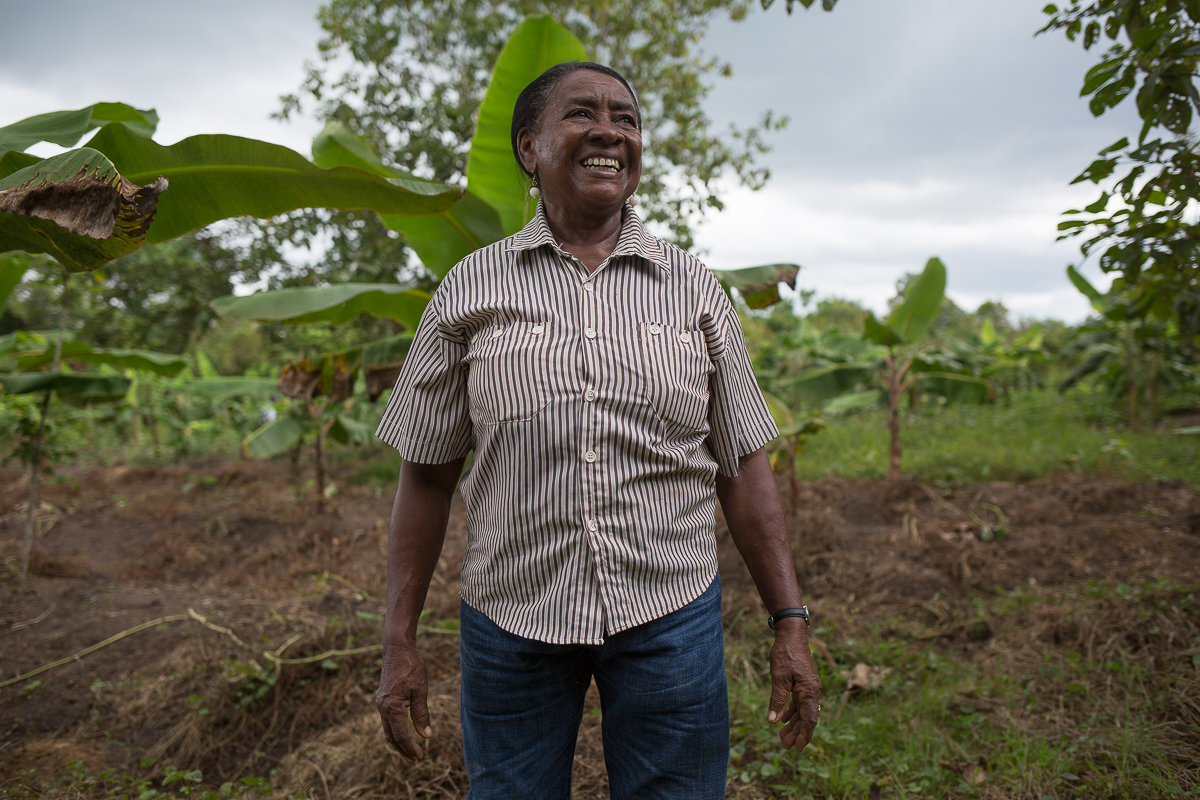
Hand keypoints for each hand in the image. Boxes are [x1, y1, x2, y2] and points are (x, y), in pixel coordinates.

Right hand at [376, 643, 430, 758]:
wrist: (396, 649)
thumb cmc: (411, 667)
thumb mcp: (420, 691)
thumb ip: (422, 714)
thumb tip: (426, 736)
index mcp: (392, 707)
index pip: (401, 735)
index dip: (410, 748)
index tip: (419, 757)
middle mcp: (383, 708)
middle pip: (391, 737)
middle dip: (402, 750)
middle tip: (415, 759)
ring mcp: (381, 704)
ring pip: (387, 730)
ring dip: (398, 742)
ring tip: (410, 750)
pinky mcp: (382, 700)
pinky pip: (387, 721)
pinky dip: (395, 730)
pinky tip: (404, 732)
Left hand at [766, 620, 821, 749]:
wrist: (791, 634)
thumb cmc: (785, 654)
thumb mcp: (779, 677)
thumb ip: (777, 700)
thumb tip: (772, 721)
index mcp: (810, 690)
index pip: (808, 718)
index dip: (803, 735)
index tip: (797, 748)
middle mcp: (812, 691)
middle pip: (806, 717)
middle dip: (796, 732)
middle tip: (784, 745)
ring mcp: (809, 687)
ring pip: (802, 711)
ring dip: (793, 723)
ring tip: (783, 736)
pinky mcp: (803, 683)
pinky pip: (800, 702)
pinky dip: (792, 711)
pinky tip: (783, 719)